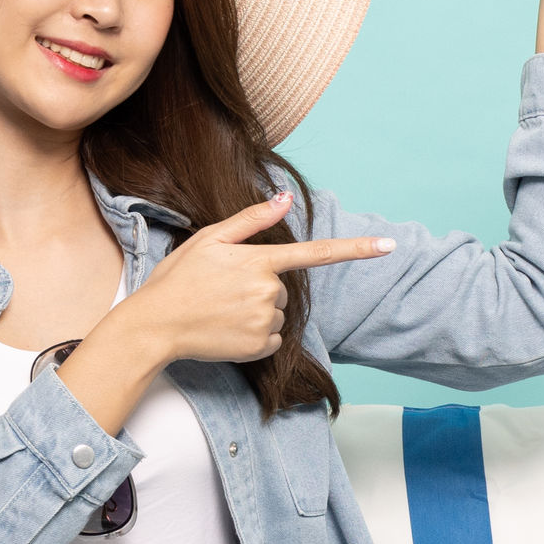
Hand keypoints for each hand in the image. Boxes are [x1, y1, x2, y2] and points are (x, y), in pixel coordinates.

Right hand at [57, 194, 391, 430]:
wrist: (155, 325)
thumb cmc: (178, 279)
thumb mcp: (209, 241)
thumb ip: (250, 221)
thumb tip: (284, 198)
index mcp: (259, 260)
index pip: (317, 252)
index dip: (356, 249)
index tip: (389, 246)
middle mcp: (268, 290)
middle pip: (283, 288)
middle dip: (260, 288)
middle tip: (221, 291)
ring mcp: (266, 320)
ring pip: (278, 314)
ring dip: (256, 313)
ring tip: (221, 312)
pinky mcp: (261, 345)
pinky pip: (271, 338)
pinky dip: (254, 336)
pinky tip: (226, 330)